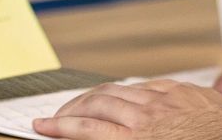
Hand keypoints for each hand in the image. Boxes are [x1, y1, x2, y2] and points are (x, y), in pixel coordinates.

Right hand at [32, 78, 221, 138]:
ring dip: (92, 98)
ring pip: (116, 92)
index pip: (89, 130)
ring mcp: (164, 100)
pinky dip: (125, 91)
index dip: (61, 127)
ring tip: (79, 105)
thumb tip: (104, 137)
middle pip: (96, 106)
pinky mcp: (179, 90)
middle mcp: (148, 118)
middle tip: (54, 116)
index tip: (42, 126)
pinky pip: (143, 86)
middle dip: (70, 110)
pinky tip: (120, 96)